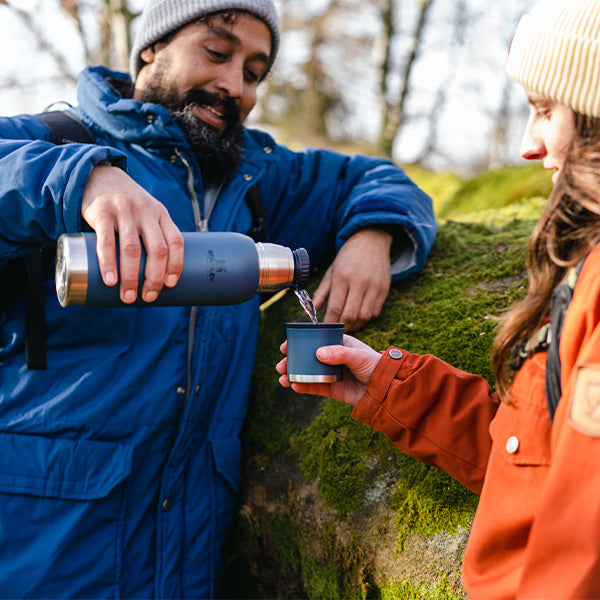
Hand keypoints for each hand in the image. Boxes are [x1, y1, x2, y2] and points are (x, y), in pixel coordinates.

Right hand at [81, 164, 183, 303]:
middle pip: (157, 249)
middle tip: (148, 297)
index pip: (176, 241)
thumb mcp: (146, 213)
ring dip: (131, 276)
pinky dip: (108, 263)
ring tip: (128, 296)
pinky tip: (110, 280)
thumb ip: (152, 235)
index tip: (170, 285)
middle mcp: (146, 211)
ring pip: (132, 248)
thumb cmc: (126, 206)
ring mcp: (124, 210)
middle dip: (154, 277)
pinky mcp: (102, 212)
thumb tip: (156, 277)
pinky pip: (106, 241)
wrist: (98, 175)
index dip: (176, 265)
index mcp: (161, 214)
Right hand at [276, 334, 381, 406]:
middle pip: (307, 357)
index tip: (286, 345)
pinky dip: (304, 387)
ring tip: (283, 379)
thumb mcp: (358, 356)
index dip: (299, 342)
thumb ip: (339, 354)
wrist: (385, 390)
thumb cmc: (375, 367)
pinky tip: (294, 387)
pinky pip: (315, 387)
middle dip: (292, 361)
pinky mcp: (333, 389)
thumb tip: (318, 353)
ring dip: (294, 375)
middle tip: (280, 365)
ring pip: (308, 373)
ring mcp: (331, 373)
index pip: (315, 339)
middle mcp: (333, 357)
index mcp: (339, 344)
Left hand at [312, 227, 392, 331]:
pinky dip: (366, 318)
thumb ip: (322, 292)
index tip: (324, 329)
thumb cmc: (348, 258)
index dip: (329, 322)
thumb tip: (312, 310)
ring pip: (364, 316)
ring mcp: (374, 286)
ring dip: (355, 325)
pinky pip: (375, 312)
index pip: (335, 307)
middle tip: (336, 331)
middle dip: (342, 327)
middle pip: (350, 314)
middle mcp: (360, 282)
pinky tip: (358, 317)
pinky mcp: (384, 289)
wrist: (371, 241)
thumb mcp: (331, 271)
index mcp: (343, 277)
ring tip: (347, 326)